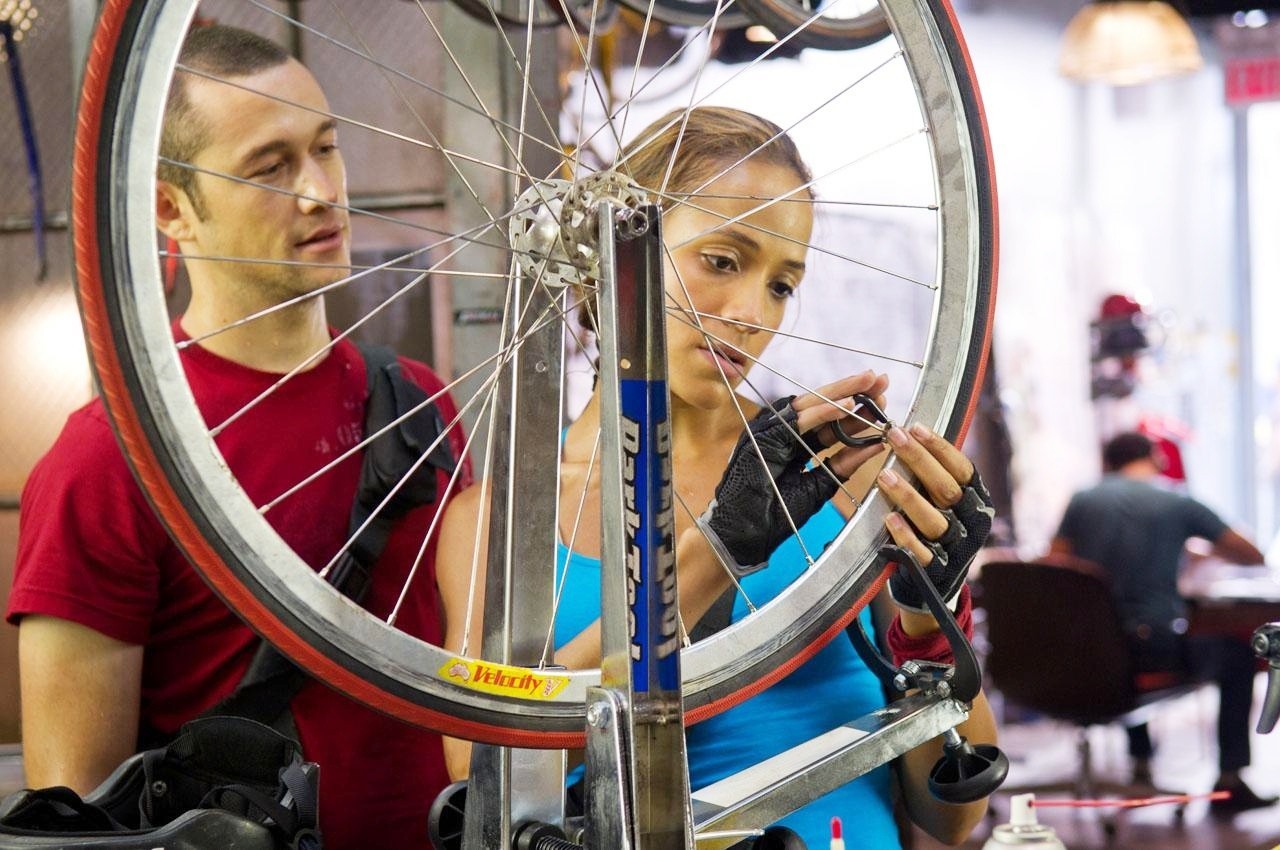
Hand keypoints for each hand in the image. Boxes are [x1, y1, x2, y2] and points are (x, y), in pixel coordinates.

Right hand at [697, 372, 888, 575]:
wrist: (746, 534)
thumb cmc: (775, 515)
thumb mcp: (818, 486)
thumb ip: (842, 465)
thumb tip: (874, 444)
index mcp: (795, 444)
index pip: (829, 421)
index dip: (855, 411)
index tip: (882, 401)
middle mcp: (783, 432)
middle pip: (821, 406)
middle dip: (852, 392)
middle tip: (882, 380)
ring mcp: (771, 431)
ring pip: (811, 405)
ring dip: (841, 393)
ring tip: (869, 383)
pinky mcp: (764, 436)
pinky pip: (799, 419)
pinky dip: (824, 411)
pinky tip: (846, 404)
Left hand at [877, 423, 993, 614]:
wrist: (938, 581)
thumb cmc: (936, 526)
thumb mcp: (943, 500)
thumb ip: (934, 474)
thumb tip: (909, 433)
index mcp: (976, 499)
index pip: (962, 469)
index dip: (940, 447)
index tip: (915, 427)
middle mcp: (971, 522)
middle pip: (947, 488)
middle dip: (919, 460)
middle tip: (893, 437)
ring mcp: (956, 548)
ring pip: (934, 519)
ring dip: (908, 496)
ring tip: (884, 476)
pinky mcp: (938, 571)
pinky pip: (921, 552)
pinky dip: (905, 535)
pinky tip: (888, 518)